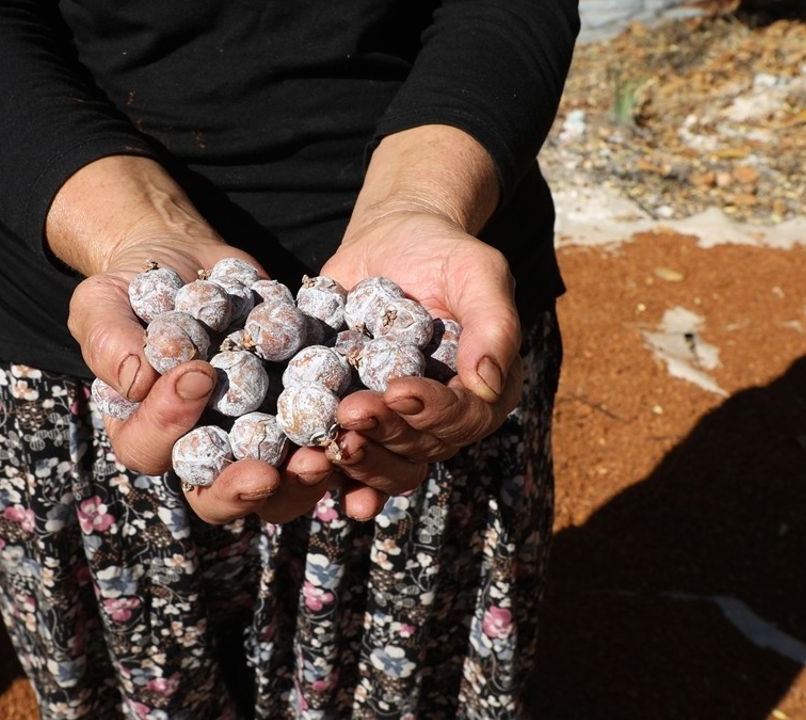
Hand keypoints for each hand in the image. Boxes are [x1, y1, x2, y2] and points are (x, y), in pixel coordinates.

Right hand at [54, 156, 330, 524]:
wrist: (191, 265)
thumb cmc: (133, 288)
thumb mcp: (103, 303)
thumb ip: (109, 341)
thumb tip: (138, 380)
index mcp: (145, 433)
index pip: (150, 449)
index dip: (170, 424)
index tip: (198, 374)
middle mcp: (202, 450)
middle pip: (218, 496)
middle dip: (244, 488)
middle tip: (268, 473)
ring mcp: (255, 438)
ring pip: (281, 484)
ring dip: (304, 478)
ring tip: (324, 453)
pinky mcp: (299, 414)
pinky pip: (325, 438)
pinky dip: (347, 435)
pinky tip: (363, 416)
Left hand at [319, 208, 523, 514]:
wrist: (388, 243)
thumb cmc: (442, 253)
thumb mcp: (478, 272)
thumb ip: (493, 323)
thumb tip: (489, 382)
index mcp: (483, 389)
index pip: (466, 416)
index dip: (433, 411)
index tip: (398, 390)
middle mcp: (443, 417)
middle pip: (421, 447)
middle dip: (386, 432)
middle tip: (351, 410)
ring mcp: (399, 423)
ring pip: (387, 463)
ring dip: (359, 459)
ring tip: (329, 437)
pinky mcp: (357, 420)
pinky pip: (349, 459)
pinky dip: (334, 475)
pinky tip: (311, 472)